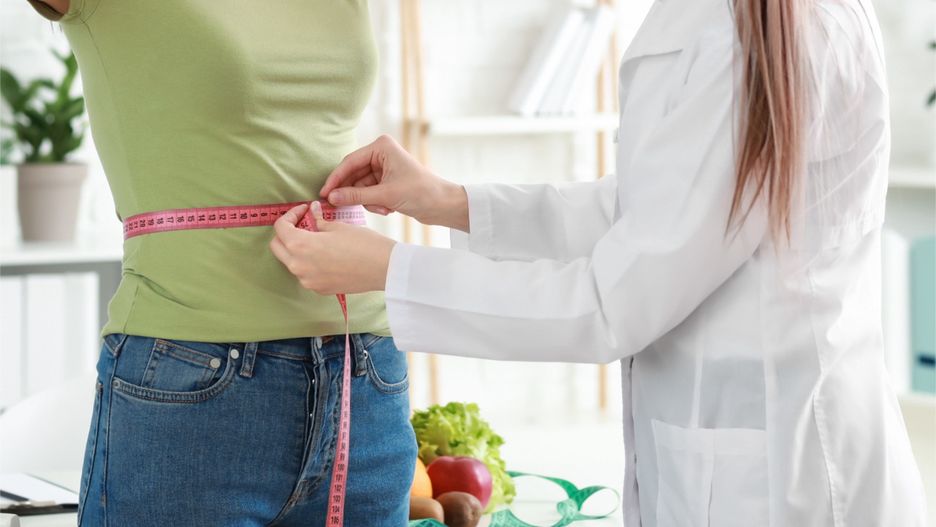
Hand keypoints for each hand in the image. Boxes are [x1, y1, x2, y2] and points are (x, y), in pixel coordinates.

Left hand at [269, 202, 396, 294]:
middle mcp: (299, 266)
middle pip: (278, 247)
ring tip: (317, 238)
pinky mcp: (319, 289)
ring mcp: (308, 281)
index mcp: (301, 246)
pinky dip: (309, 262)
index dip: (290, 215)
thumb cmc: (364, 244)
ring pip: (291, 262)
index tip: (304, 210)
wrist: (385, 269)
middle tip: (303, 223)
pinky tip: (326, 254)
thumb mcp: (339, 227)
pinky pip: (306, 274)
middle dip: (286, 233)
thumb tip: (313, 212)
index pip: (281, 228)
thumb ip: (319, 221)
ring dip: (297, 248)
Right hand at [321, 135, 469, 231]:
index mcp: (382, 147)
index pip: (350, 162)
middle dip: (355, 193)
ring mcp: (384, 168)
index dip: (335, 179)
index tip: (324, 193)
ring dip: (368, 201)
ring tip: (384, 208)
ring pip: (360, 187)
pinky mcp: (386, 182)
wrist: (443, 205)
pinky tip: (388, 209)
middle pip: (353, 175)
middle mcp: (381, 154)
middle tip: (340, 207)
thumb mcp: (385, 195)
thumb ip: (356, 196)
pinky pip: (369, 193)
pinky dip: (375, 203)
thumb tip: (331, 197)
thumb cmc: (420, 193)